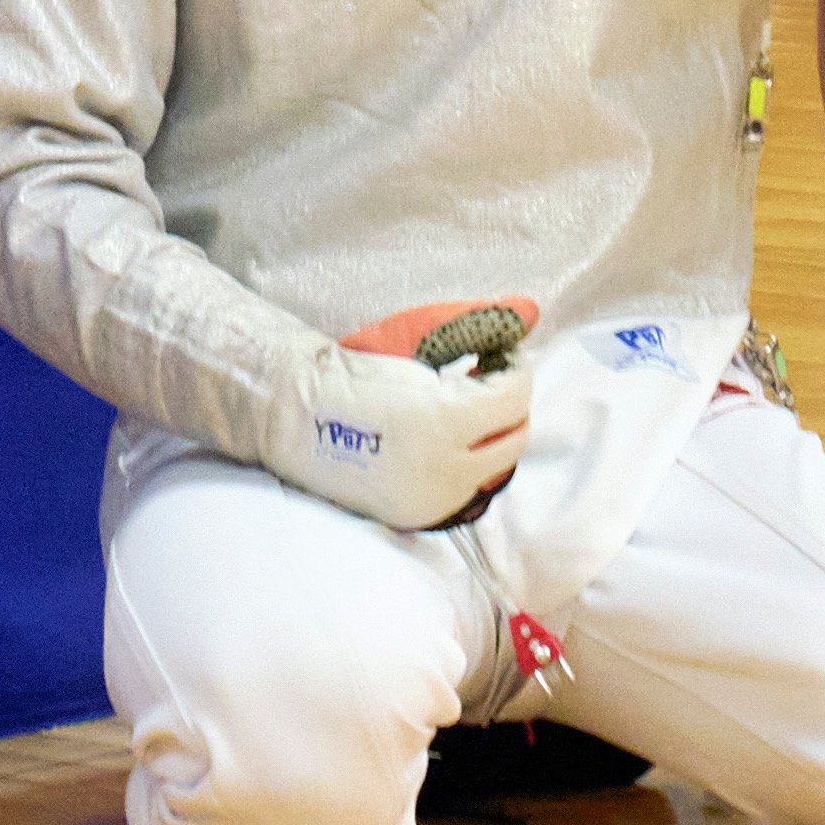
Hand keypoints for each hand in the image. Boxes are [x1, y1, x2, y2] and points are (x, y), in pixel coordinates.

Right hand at [269, 329, 536, 532]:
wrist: (295, 413)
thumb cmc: (353, 367)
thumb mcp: (415, 339)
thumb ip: (473, 328)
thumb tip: (529, 310)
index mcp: (444, 417)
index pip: (514, 397)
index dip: (516, 369)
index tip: (504, 353)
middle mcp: (444, 466)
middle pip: (514, 440)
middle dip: (510, 405)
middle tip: (489, 379)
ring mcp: (431, 497)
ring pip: (495, 471)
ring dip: (493, 437)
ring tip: (467, 411)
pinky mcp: (417, 514)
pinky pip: (465, 490)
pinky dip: (468, 464)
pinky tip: (447, 439)